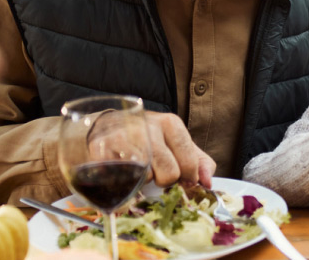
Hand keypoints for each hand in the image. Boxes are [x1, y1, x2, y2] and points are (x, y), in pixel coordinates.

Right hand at [91, 110, 214, 186]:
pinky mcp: (101, 148)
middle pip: (168, 173)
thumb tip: (207, 183)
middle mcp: (148, 126)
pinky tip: (123, 174)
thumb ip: (200, 162)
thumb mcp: (179, 145)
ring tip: (140, 171)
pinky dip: (123, 183)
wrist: (109, 127)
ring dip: (143, 181)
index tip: (183, 181)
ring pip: (144, 177)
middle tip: (157, 175)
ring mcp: (123, 136)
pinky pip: (120, 179)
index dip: (189, 178)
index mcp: (171, 124)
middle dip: (164, 181)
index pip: (189, 161)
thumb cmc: (150, 140)